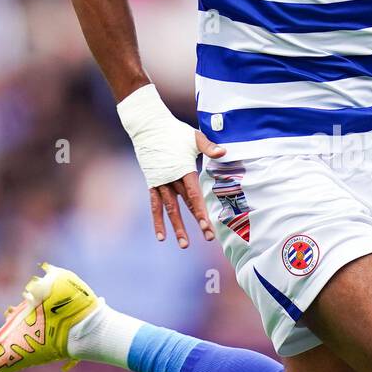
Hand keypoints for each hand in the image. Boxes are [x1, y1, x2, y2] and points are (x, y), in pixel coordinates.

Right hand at [149, 132, 226, 246]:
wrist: (147, 126)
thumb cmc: (173, 131)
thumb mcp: (193, 137)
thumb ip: (209, 147)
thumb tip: (224, 152)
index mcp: (183, 170)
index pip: (194, 196)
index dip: (202, 212)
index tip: (208, 227)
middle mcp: (171, 180)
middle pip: (186, 205)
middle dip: (197, 222)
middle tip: (208, 237)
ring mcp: (160, 183)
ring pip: (169, 210)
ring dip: (177, 227)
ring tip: (184, 245)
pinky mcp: (152, 184)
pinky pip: (155, 206)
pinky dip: (157, 221)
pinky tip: (161, 237)